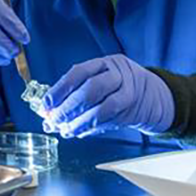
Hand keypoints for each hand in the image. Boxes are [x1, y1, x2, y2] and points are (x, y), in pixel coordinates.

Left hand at [42, 54, 173, 137]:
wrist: (148, 95)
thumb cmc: (114, 86)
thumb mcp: (96, 79)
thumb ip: (73, 93)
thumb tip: (47, 112)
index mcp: (104, 63)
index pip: (79, 73)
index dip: (60, 89)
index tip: (46, 104)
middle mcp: (117, 75)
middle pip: (91, 90)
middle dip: (68, 108)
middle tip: (54, 120)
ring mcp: (126, 93)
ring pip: (101, 109)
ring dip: (79, 123)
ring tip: (65, 130)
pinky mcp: (130, 112)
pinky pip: (108, 122)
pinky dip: (90, 129)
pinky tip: (79, 132)